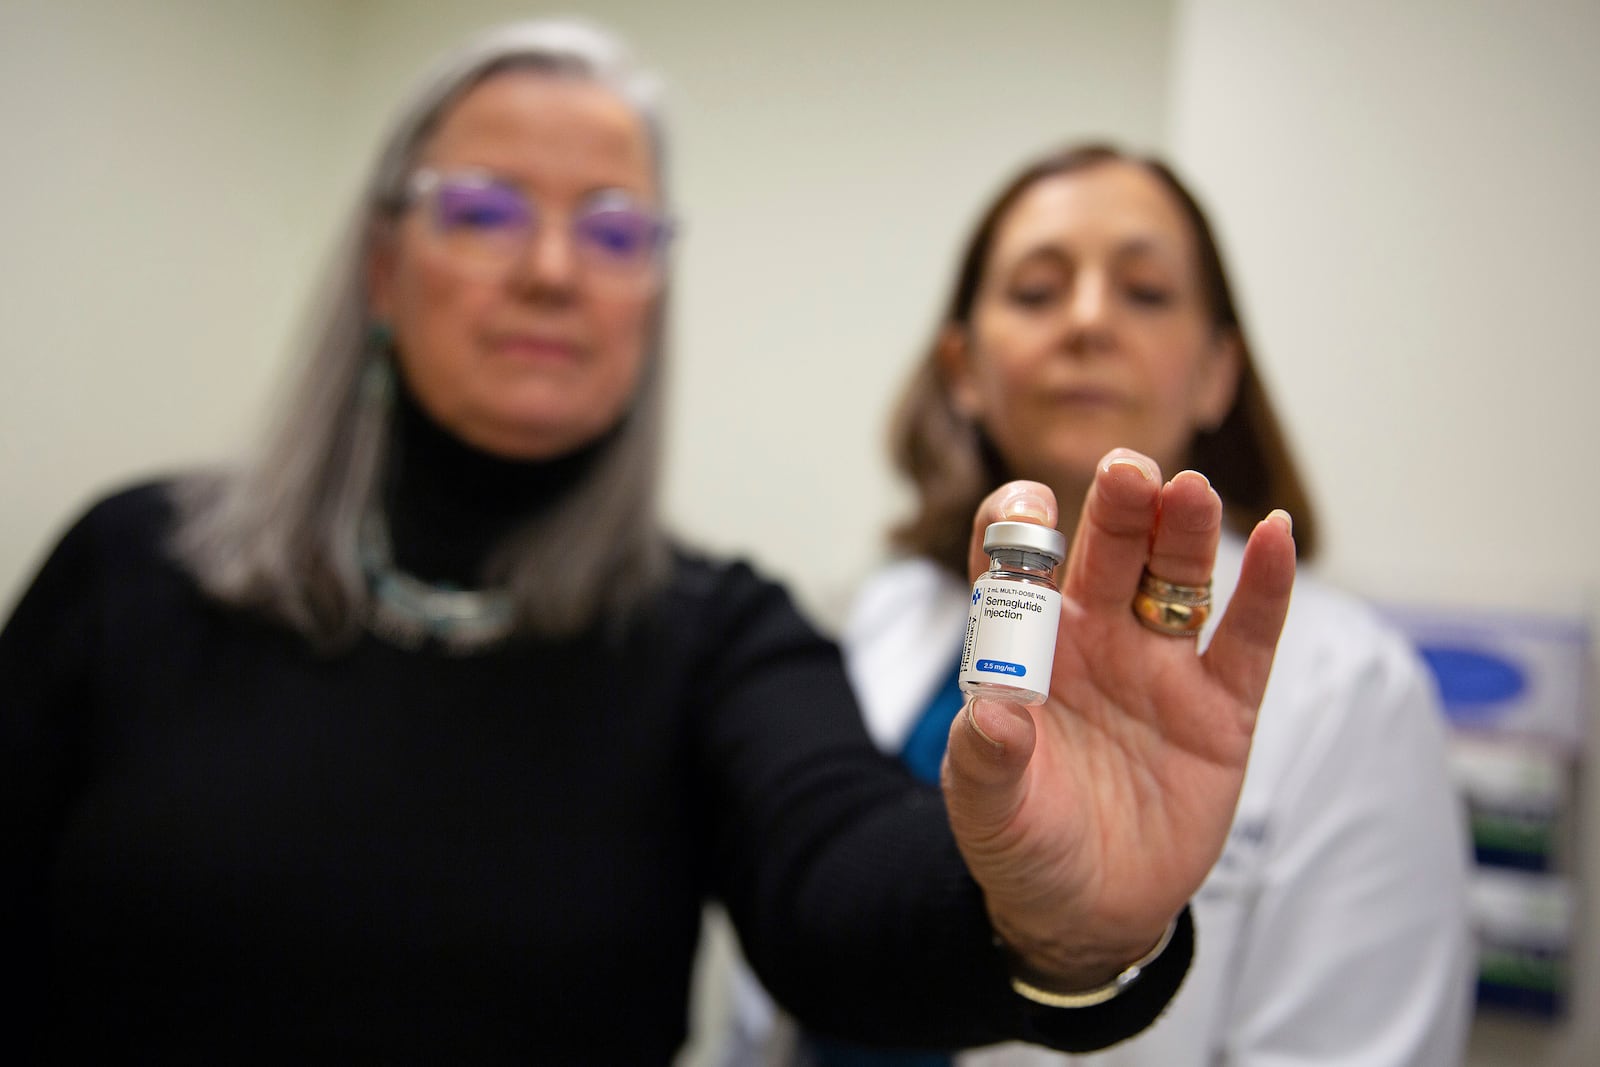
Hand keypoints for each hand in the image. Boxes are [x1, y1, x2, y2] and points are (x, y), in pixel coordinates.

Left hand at [941, 448, 1295, 989]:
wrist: (1090, 914)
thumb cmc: (1025, 844)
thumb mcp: (990, 810)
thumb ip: (986, 759)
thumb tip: (991, 715)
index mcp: (1027, 650)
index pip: (1016, 568)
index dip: (1017, 529)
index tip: (1026, 508)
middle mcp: (1095, 641)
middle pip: (1108, 555)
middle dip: (1118, 510)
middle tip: (1130, 470)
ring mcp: (1160, 669)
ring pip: (1177, 581)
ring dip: (1184, 534)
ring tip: (1189, 491)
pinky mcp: (1220, 709)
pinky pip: (1246, 639)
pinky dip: (1265, 589)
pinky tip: (1275, 536)